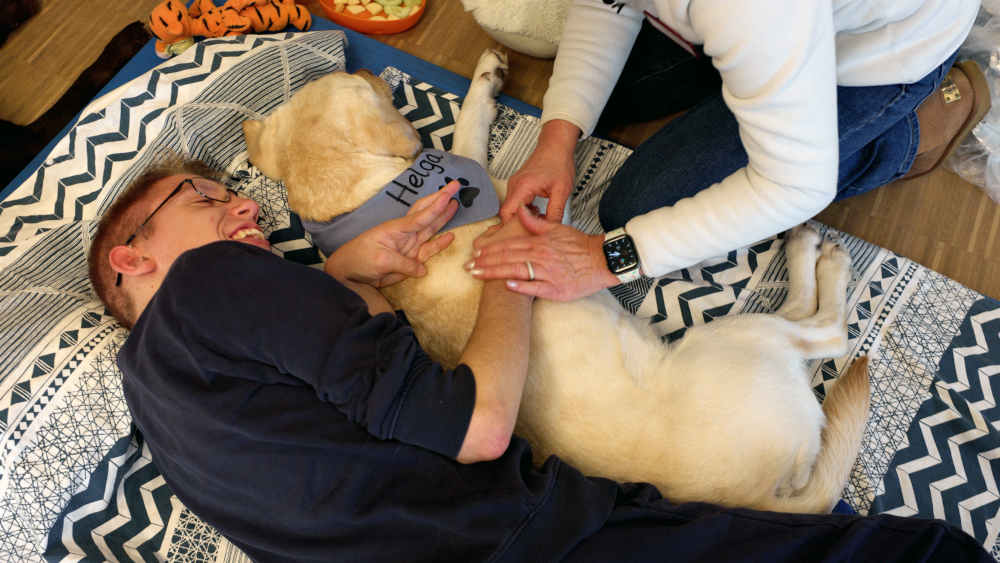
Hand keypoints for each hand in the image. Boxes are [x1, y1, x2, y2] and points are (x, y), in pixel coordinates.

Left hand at [325, 180, 460, 286]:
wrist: (348, 273)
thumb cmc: (360, 259)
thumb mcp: (381, 261)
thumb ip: (404, 264)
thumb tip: (421, 269)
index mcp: (397, 229)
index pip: (421, 215)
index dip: (437, 205)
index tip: (449, 193)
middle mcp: (405, 234)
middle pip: (427, 213)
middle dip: (441, 200)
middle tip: (456, 185)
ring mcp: (409, 246)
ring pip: (430, 228)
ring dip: (443, 216)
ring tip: (456, 203)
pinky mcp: (411, 259)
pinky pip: (429, 250)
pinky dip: (440, 243)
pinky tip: (450, 236)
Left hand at [466, 206, 618, 300]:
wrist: (601, 259)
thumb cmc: (579, 245)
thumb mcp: (558, 228)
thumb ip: (537, 222)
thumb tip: (521, 213)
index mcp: (539, 242)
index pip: (509, 245)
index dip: (490, 249)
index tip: (475, 253)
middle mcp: (541, 256)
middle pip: (508, 258)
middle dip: (486, 262)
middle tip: (468, 267)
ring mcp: (547, 273)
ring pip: (517, 271)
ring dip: (495, 273)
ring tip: (478, 275)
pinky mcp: (555, 289)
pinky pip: (535, 288)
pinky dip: (521, 286)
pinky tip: (507, 286)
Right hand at [499, 120, 579, 222]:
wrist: (556, 146)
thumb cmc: (558, 162)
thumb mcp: (561, 191)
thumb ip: (555, 212)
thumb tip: (552, 228)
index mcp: (523, 186)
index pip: (507, 213)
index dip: (513, 226)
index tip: (525, 233)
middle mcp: (515, 185)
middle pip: (507, 212)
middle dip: (518, 223)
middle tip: (534, 229)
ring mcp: (515, 184)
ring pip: (511, 208)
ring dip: (522, 216)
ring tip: (538, 219)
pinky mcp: (518, 184)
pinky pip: (515, 202)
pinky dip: (524, 209)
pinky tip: (536, 211)